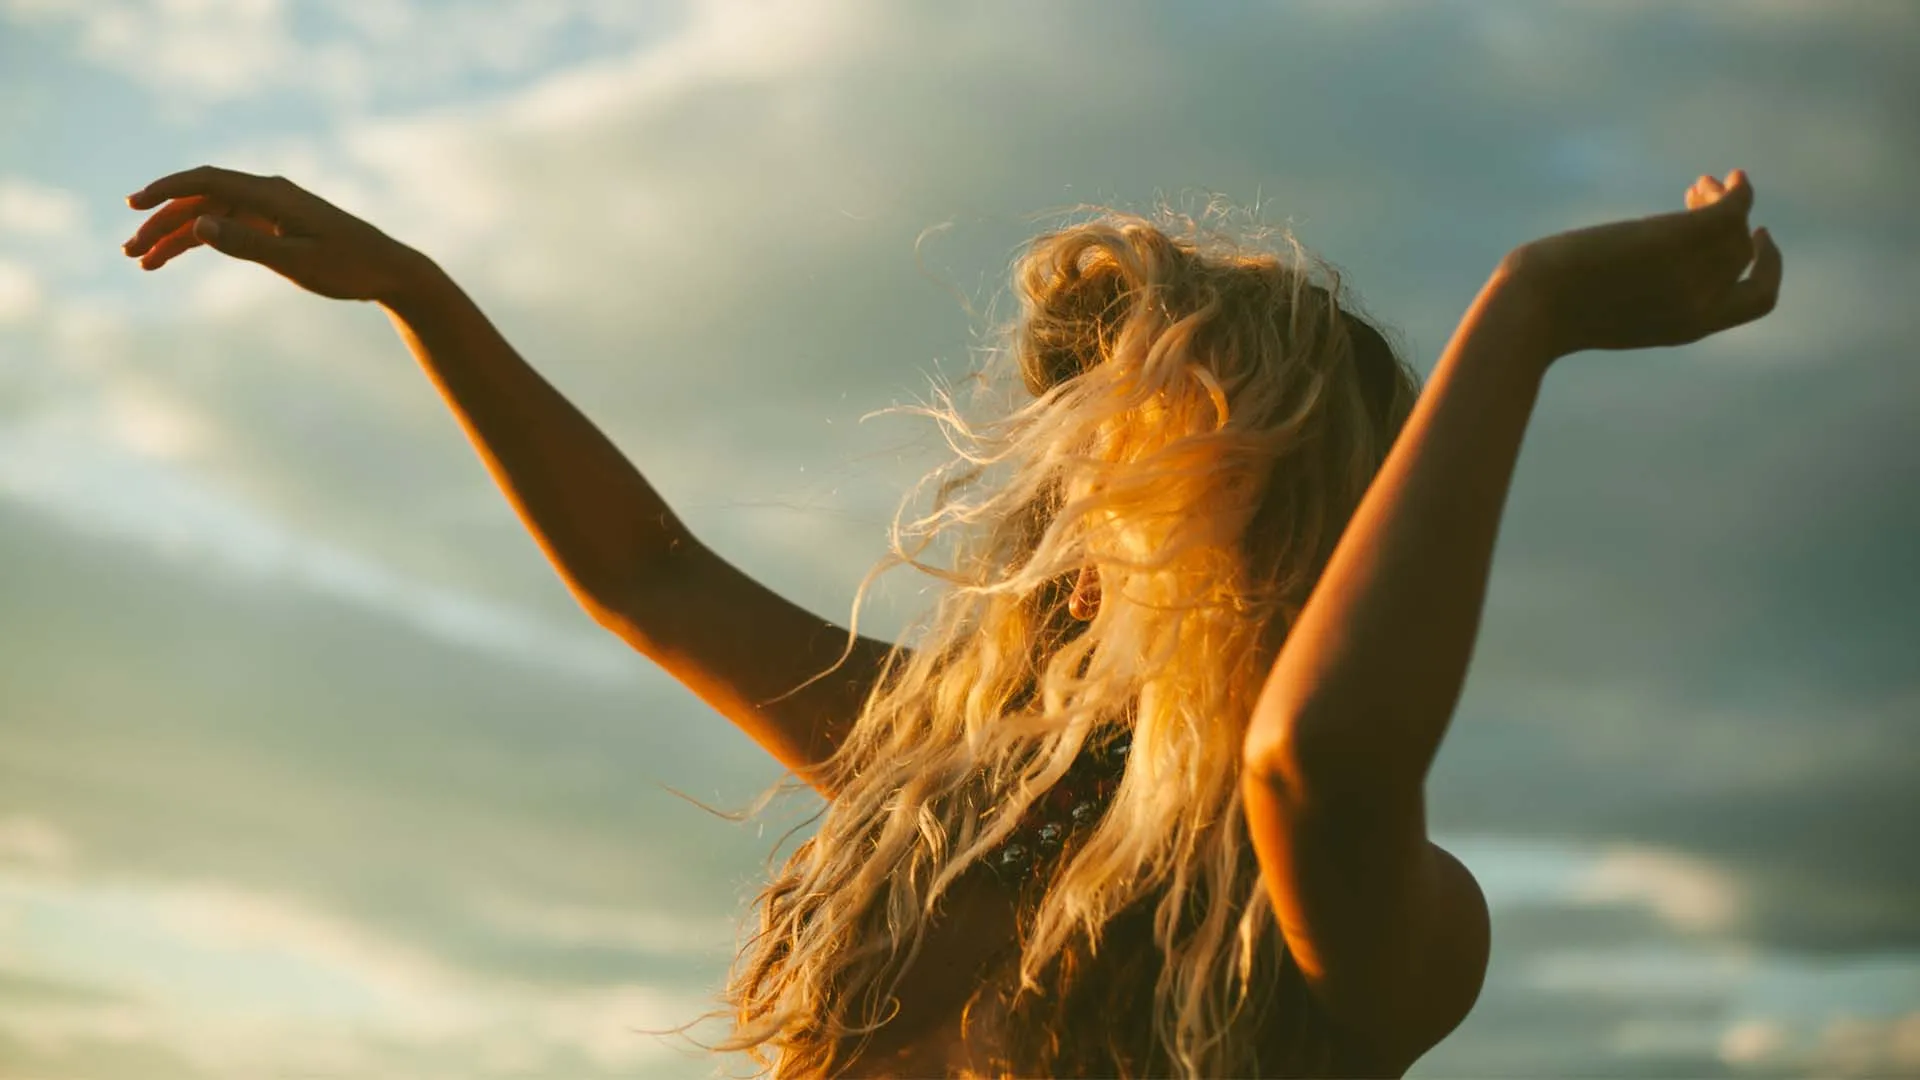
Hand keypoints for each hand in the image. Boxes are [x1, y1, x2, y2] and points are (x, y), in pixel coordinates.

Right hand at [122, 165, 428, 302]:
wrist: (390, 271)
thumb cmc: (350, 267)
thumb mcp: (297, 261)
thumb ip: (247, 244)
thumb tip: (197, 226)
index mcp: (272, 195)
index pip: (208, 181)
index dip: (166, 190)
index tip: (133, 205)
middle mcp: (268, 194)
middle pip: (201, 200)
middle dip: (162, 223)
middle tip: (130, 251)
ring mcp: (271, 209)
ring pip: (210, 216)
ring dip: (176, 236)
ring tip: (143, 263)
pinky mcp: (276, 225)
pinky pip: (229, 227)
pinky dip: (203, 241)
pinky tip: (175, 256)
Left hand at [1502, 168, 1783, 359]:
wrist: (1529, 313)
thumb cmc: (1546, 315)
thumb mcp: (1605, 313)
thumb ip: (1637, 297)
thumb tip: (1631, 270)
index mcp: (1688, 327)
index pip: (1756, 302)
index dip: (1766, 267)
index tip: (1757, 237)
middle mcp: (1701, 304)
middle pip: (1742, 253)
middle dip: (1735, 223)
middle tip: (1704, 195)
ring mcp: (1692, 274)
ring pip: (1735, 228)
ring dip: (1723, 198)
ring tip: (1699, 184)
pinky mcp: (1677, 239)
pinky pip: (1730, 208)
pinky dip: (1737, 189)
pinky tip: (1726, 177)